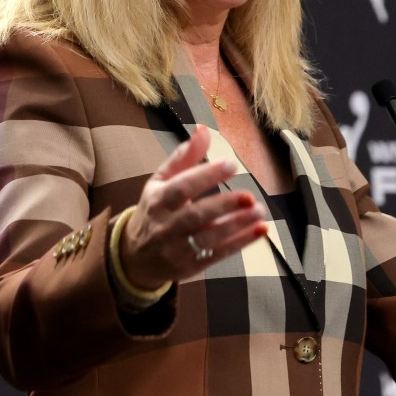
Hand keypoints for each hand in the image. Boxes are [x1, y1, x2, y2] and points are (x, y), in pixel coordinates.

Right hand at [118, 126, 267, 288]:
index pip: (182, 187)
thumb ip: (184, 157)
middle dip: (224, 205)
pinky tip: (260, 230)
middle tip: (250, 196)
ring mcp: (177, 249)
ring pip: (209, 238)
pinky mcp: (191, 266)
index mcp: (158, 200)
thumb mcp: (161, 181)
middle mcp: (166, 226)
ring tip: (259, 211)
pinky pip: (217, 255)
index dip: (205, 176)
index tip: (231, 164)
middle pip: (196, 216)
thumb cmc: (155, 210)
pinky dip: (240, 243)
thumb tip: (203, 129)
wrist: (135, 258)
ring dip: (236, 225)